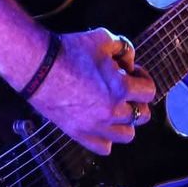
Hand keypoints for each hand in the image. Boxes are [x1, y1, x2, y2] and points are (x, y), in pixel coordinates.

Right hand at [26, 28, 155, 154]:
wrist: (38, 66)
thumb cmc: (70, 50)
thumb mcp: (104, 38)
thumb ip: (125, 48)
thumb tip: (131, 62)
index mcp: (120, 89)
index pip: (149, 92)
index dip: (143, 79)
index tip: (131, 73)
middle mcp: (111, 112)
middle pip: (142, 115)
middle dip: (137, 100)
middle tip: (125, 89)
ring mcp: (95, 126)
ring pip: (127, 135)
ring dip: (126, 121)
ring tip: (115, 107)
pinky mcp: (79, 134)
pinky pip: (104, 148)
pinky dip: (107, 138)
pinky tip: (101, 122)